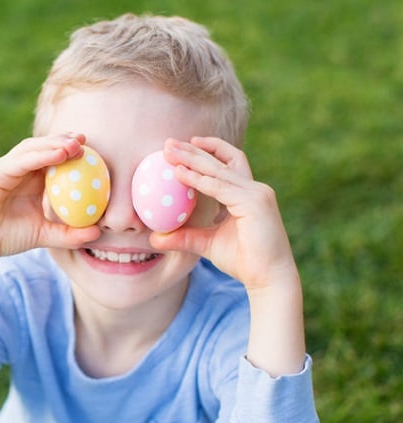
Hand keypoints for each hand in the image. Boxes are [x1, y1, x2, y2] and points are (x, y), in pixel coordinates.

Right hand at [0, 133, 101, 262]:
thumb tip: (99, 232)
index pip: (54, 157)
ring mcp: (7, 168)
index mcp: (32, 178)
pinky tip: (58, 154)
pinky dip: (40, 155)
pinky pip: (20, 161)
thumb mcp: (45, 235)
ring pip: (32, 148)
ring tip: (75, 144)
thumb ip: (70, 234)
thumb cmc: (9, 237)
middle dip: (65, 139)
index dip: (73, 150)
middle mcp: (20, 169)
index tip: (94, 150)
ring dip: (54, 143)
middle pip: (44, 146)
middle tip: (85, 139)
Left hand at [149, 137, 295, 291]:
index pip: (228, 164)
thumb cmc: (243, 261)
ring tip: (169, 152)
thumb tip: (155, 238)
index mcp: (248, 194)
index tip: (183, 145)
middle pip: (221, 160)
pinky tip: (179, 173)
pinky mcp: (254, 202)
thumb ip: (184, 236)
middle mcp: (255, 189)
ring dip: (192, 159)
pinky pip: (220, 188)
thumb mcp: (207, 244)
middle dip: (193, 149)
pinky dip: (198, 180)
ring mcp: (257, 194)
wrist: (268, 279)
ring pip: (219, 170)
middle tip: (168, 143)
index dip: (206, 151)